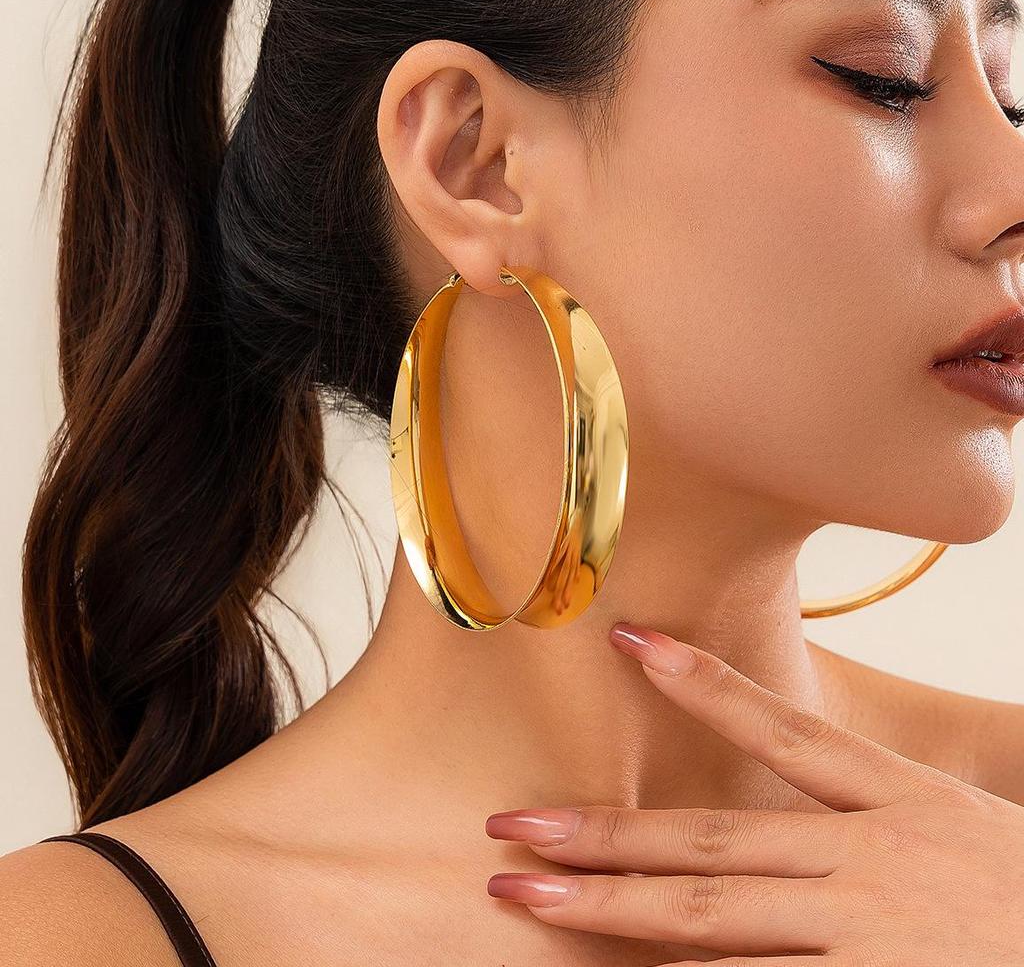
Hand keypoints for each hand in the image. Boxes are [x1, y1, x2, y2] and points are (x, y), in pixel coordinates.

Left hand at [483, 624, 1023, 965]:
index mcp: (901, 804)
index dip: (703, 685)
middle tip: (511, 822)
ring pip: (717, 921)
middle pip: (715, 842)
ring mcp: (871, 940)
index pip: (784, 730)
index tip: (629, 641)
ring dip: (616, 910)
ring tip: (526, 894)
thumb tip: (781, 815)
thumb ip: (870, 813)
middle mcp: (873, 865)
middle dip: (606, 832)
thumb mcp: (962, 831)